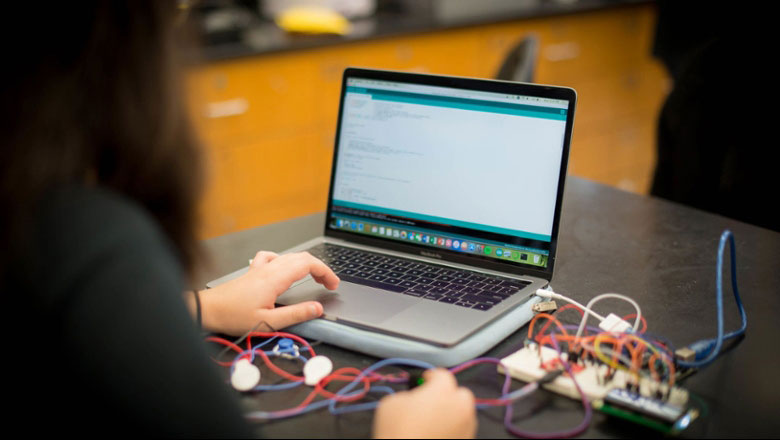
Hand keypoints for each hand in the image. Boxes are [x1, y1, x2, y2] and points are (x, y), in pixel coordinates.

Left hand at [198, 251, 339, 335]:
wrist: (207, 310)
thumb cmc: (233, 316)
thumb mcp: (268, 322)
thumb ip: (295, 315)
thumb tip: (317, 308)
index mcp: (275, 278)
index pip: (308, 264)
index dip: (325, 272)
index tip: (333, 285)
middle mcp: (269, 269)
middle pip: (302, 257)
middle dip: (320, 269)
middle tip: (329, 284)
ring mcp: (261, 268)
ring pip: (290, 256)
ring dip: (307, 264)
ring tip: (314, 278)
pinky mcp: (254, 272)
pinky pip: (274, 258)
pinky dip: (286, 260)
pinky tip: (285, 269)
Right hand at [373, 368, 476, 438]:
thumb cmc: (397, 430)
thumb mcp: (392, 403)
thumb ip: (408, 394)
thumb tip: (414, 398)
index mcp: (443, 392)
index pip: (442, 375)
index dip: (431, 376)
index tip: (424, 380)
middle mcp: (460, 408)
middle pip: (461, 394)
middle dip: (449, 395)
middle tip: (432, 402)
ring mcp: (466, 429)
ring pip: (464, 414)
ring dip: (453, 413)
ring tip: (435, 421)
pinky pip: (462, 431)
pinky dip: (453, 430)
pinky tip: (438, 435)